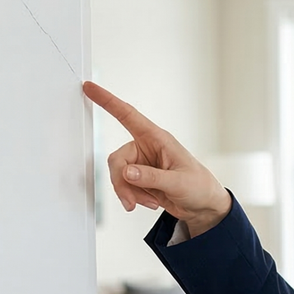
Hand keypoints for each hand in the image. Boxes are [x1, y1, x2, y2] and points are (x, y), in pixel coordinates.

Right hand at [83, 81, 231, 235]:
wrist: (204, 206)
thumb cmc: (199, 187)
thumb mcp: (178, 182)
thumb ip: (152, 177)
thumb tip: (127, 172)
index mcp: (158, 139)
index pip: (128, 116)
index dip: (108, 101)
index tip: (89, 87)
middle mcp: (146, 148)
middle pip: (117, 160)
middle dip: (122, 183)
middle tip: (132, 200)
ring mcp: (141, 164)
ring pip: (118, 175)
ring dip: (130, 193)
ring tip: (150, 202)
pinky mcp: (140, 179)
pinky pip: (124, 187)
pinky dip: (134, 197)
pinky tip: (151, 202)